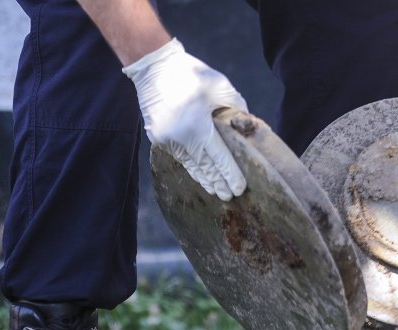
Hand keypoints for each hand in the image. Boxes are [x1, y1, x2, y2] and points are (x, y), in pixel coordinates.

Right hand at [123, 39, 247, 200]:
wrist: (153, 65)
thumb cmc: (190, 74)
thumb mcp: (220, 86)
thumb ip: (235, 108)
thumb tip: (244, 126)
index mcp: (199, 126)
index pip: (219, 159)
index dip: (230, 175)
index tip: (239, 188)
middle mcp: (182, 138)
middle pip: (205, 168)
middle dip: (218, 183)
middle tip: (229, 196)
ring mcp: (167, 139)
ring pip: (190, 165)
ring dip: (203, 178)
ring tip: (214, 190)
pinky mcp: (157, 136)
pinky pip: (178, 157)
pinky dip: (190, 167)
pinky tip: (198, 174)